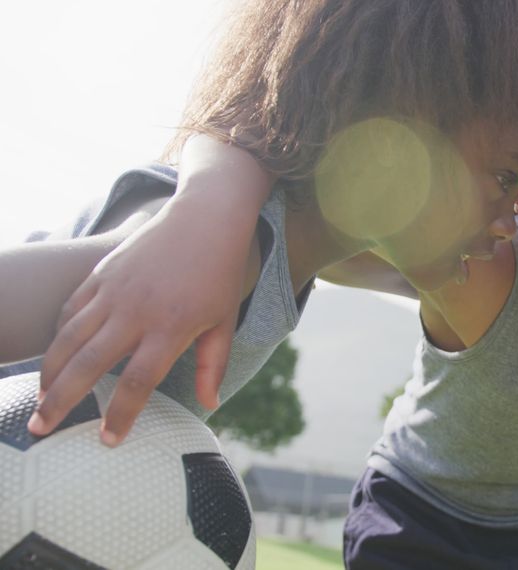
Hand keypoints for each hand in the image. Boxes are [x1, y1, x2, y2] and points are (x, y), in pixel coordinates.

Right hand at [29, 196, 256, 445]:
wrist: (206, 217)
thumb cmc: (220, 273)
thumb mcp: (225, 321)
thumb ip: (214, 365)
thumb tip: (210, 404)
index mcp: (169, 328)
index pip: (137, 382)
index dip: (120, 415)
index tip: (108, 440)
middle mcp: (135, 312)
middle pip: (87, 365)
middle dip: (60, 402)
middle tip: (40, 429)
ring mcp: (113, 291)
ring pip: (68, 338)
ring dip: (49, 371)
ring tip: (39, 398)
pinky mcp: (101, 274)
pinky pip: (70, 309)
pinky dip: (58, 335)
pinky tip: (55, 356)